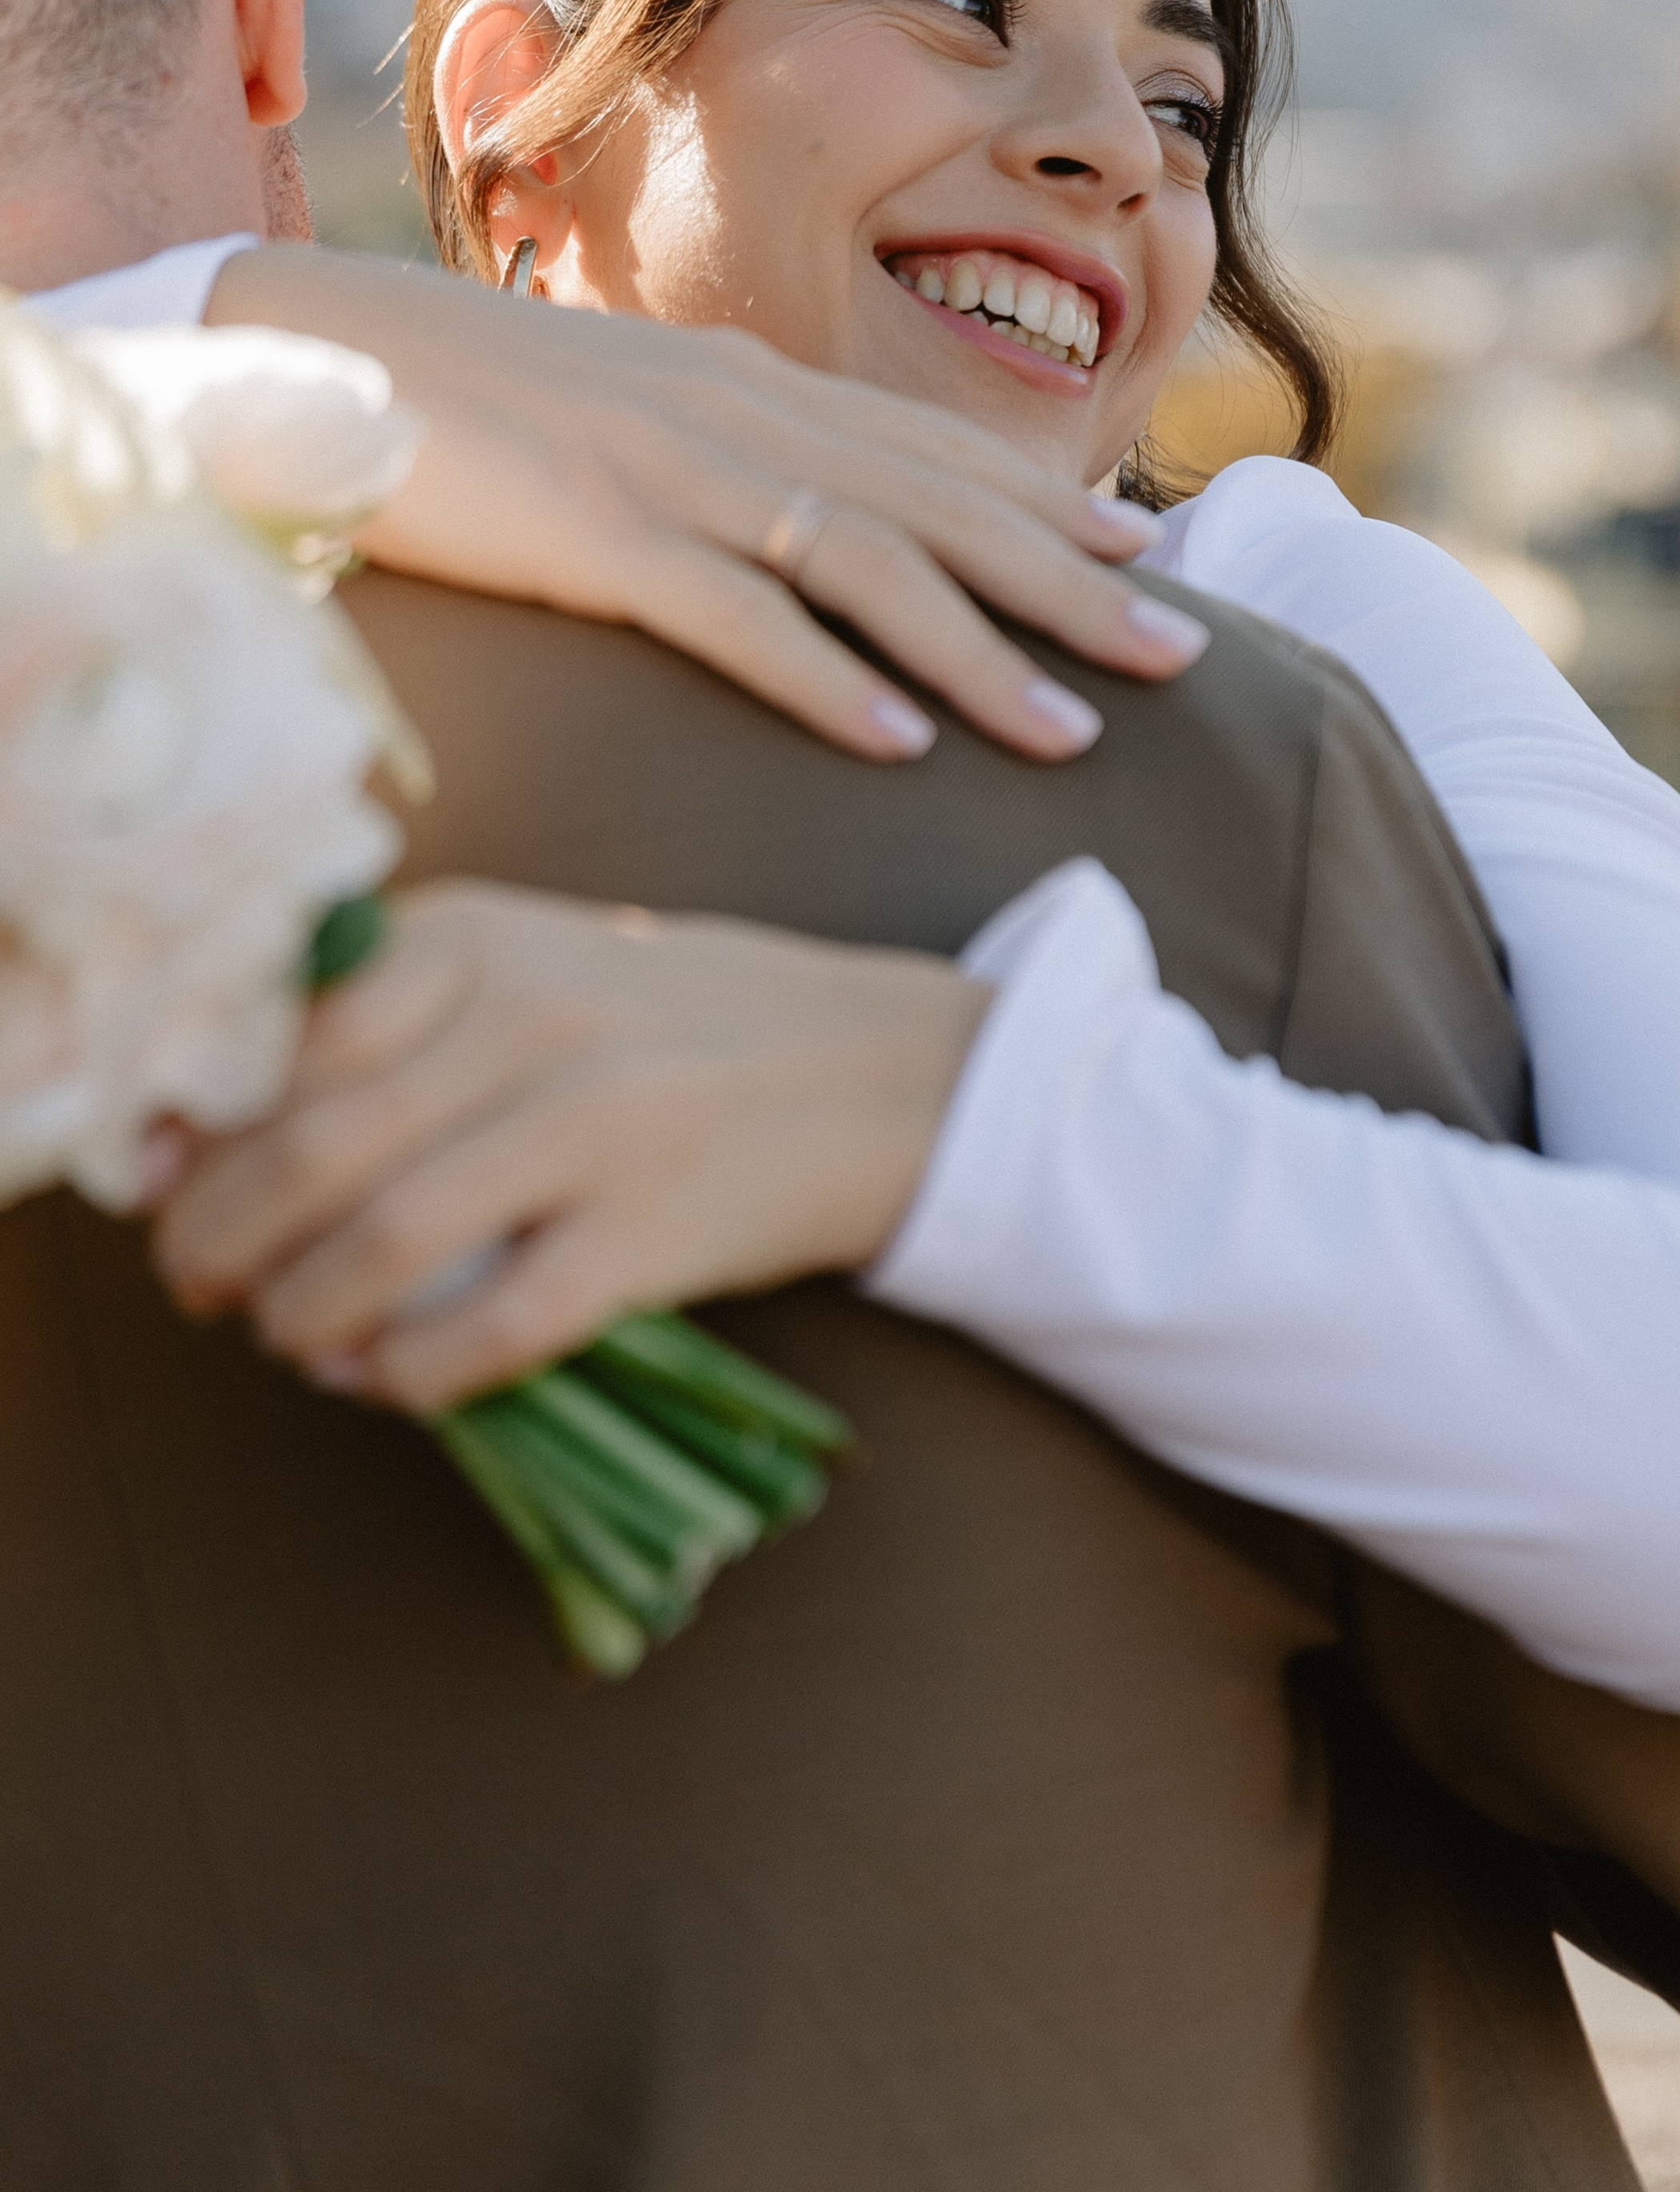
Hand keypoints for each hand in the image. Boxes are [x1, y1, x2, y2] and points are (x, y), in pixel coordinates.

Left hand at [151, 880, 988, 1411]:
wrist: (884, 1070)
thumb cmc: (685, 1025)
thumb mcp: (539, 965)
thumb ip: (398, 1018)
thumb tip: (216, 1126)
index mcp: (482, 936)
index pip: (284, 1035)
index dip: (196, 1128)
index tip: (158, 1185)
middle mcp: (531, 1016)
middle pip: (310, 1145)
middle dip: (219, 1237)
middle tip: (200, 1281)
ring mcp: (596, 1125)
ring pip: (381, 1242)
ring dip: (299, 1314)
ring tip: (288, 1336)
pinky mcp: (652, 1232)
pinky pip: (488, 1328)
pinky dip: (408, 1373)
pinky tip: (386, 1379)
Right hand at [209, 246, 1207, 760]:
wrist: (308, 349)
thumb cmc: (467, 402)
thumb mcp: (624, 414)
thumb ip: (726, 455)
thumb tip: (812, 517)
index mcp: (747, 386)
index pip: (934, 451)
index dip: (1055, 504)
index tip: (1154, 553)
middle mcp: (736, 419)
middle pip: (940, 510)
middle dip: (1074, 586)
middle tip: (1186, 654)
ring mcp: (668, 476)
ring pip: (869, 568)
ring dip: (983, 655)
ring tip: (1076, 732)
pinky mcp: (592, 537)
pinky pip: (733, 618)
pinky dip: (825, 681)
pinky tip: (898, 744)